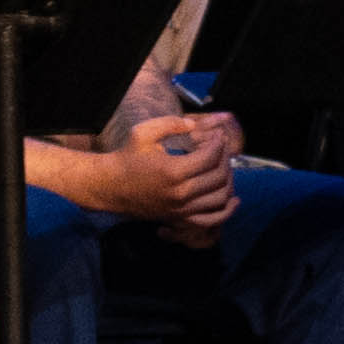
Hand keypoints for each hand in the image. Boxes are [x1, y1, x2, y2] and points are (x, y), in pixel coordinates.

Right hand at [81, 113, 240, 242]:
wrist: (110, 186)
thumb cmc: (126, 157)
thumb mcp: (143, 132)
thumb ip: (170, 123)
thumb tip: (193, 124)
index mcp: (173, 171)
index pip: (209, 157)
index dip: (218, 143)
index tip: (218, 136)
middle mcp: (180, 193)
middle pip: (218, 176)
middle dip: (225, 159)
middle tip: (221, 149)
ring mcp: (181, 209)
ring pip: (220, 197)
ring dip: (228, 180)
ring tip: (223, 167)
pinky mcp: (179, 219)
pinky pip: (211, 220)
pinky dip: (226, 211)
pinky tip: (233, 199)